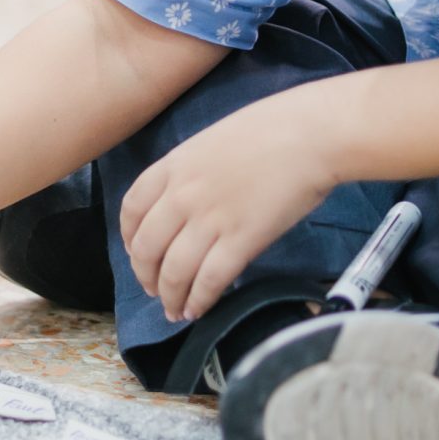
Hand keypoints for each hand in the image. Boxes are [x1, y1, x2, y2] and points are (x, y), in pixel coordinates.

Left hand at [119, 87, 344, 323]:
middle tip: (153, 290)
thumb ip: (189, 173)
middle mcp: (182, 195)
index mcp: (172, 166)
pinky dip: (199, 300)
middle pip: (146, 248)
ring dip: (170, 297)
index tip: (135, 253)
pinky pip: (209, 280)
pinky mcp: (242, 240)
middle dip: (146, 276)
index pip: (131, 211)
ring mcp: (210, 219)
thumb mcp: (210, 142)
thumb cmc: (270, 129)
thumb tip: (184, 204)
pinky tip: (198, 309)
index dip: (129, 239)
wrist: (310, 134)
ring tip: (174, 310)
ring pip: (174, 271)